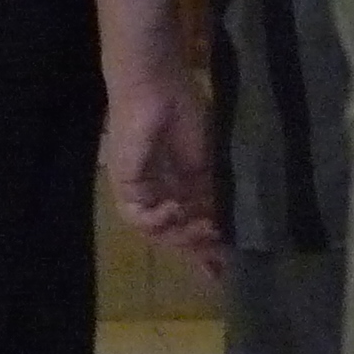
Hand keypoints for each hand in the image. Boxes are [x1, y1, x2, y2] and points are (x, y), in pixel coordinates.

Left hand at [102, 66, 225, 275]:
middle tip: (221, 252)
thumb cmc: (185, 110)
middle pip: (174, 235)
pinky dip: (158, 220)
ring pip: (156, 231)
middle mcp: (156, 193)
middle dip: (197, 249)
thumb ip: (214, 194)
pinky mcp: (125, 184)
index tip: (226, 269)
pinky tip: (176, 209)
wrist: (158, 83)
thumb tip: (228, 228)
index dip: (206, 250)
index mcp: (176, 186)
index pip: (190, 226)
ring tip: (205, 229)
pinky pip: (138, 217)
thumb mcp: (209, 162)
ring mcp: (139, 191)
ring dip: (182, 236)